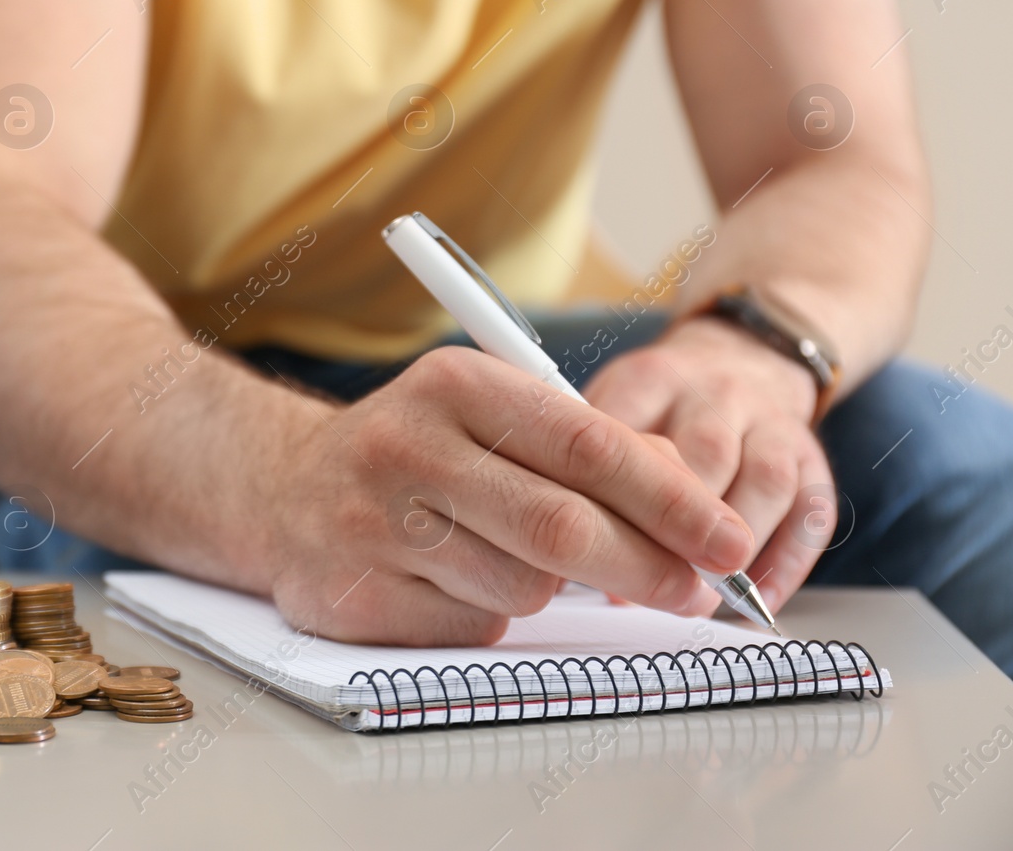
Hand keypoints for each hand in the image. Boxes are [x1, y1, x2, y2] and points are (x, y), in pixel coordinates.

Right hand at [260, 346, 754, 645]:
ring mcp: (372, 524)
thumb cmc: (417, 451)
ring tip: (514, 558)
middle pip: (560, 526)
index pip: (586, 442)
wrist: (284, 489)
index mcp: (453, 384)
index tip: (728, 539)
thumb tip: (687, 501)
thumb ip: (585, 446)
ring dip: (550, 590)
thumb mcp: (493, 415)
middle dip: (646, 566)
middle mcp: (405, 446)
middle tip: (696, 591)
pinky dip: (488, 616)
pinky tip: (455, 582)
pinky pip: (469, 628)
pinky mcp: (356, 595)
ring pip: (520, 586)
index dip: (671, 497)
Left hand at [581, 316, 834, 612]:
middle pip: (702, 457)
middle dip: (675, 529)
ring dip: (732, 548)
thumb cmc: (657, 403)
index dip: (607, 496)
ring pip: (763, 482)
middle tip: (646, 584)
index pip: (628, 433)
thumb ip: (580, 465)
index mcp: (650, 379)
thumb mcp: (605, 405)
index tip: (582, 548)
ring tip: (698, 599)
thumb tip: (544, 552)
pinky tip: (757, 599)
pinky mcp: (810, 456)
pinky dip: (787, 562)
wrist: (739, 355)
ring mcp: (769, 423)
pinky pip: (812, 510)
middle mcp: (714, 394)